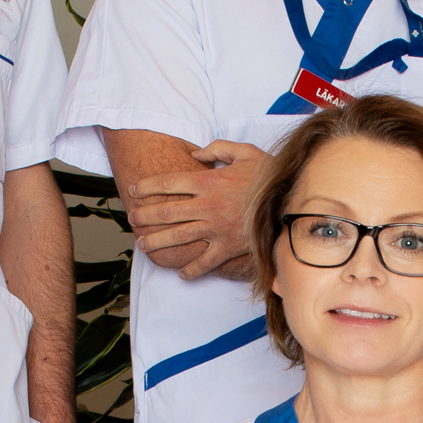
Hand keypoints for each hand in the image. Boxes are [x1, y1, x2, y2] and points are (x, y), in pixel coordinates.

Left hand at [129, 140, 270, 280]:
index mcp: (208, 181)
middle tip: (132, 219)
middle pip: (165, 211)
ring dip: (156, 241)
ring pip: (177, 237)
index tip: (134, 191)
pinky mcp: (228, 247)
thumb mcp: (245, 152)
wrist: (289, 202)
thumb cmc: (268, 176)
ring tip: (143, 244)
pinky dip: (191, 270)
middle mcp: (206, 205)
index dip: (146, 187)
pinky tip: (181, 273)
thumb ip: (218, 149)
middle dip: (144, 216)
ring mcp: (215, 228)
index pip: (167, 183)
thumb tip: (196, 154)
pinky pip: (204, 262)